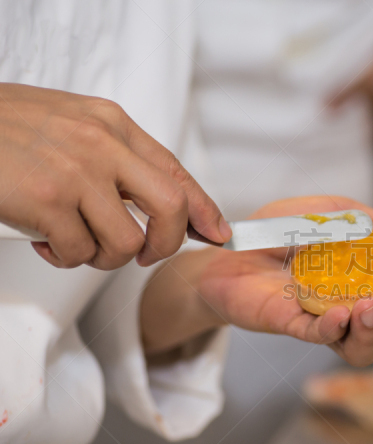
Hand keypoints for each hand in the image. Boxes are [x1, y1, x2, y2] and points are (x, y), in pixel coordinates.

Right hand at [0, 83, 230, 268]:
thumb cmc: (3, 129)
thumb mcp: (70, 125)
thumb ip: (113, 156)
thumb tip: (152, 202)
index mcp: (112, 124)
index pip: (175, 172)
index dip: (204, 208)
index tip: (217, 233)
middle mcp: (102, 144)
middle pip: (171, 208)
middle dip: (167, 244)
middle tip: (145, 255)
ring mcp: (76, 172)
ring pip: (125, 242)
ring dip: (102, 256)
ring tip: (73, 241)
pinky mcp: (46, 201)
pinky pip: (80, 253)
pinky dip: (65, 257)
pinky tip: (44, 239)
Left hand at [141, 196, 372, 366]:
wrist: (230, 245)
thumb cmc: (283, 231)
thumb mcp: (330, 212)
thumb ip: (367, 219)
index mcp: (372, 283)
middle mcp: (355, 310)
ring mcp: (325, 322)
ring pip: (362, 351)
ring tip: (368, 306)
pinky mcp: (292, 324)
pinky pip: (318, 337)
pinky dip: (333, 329)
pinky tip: (339, 314)